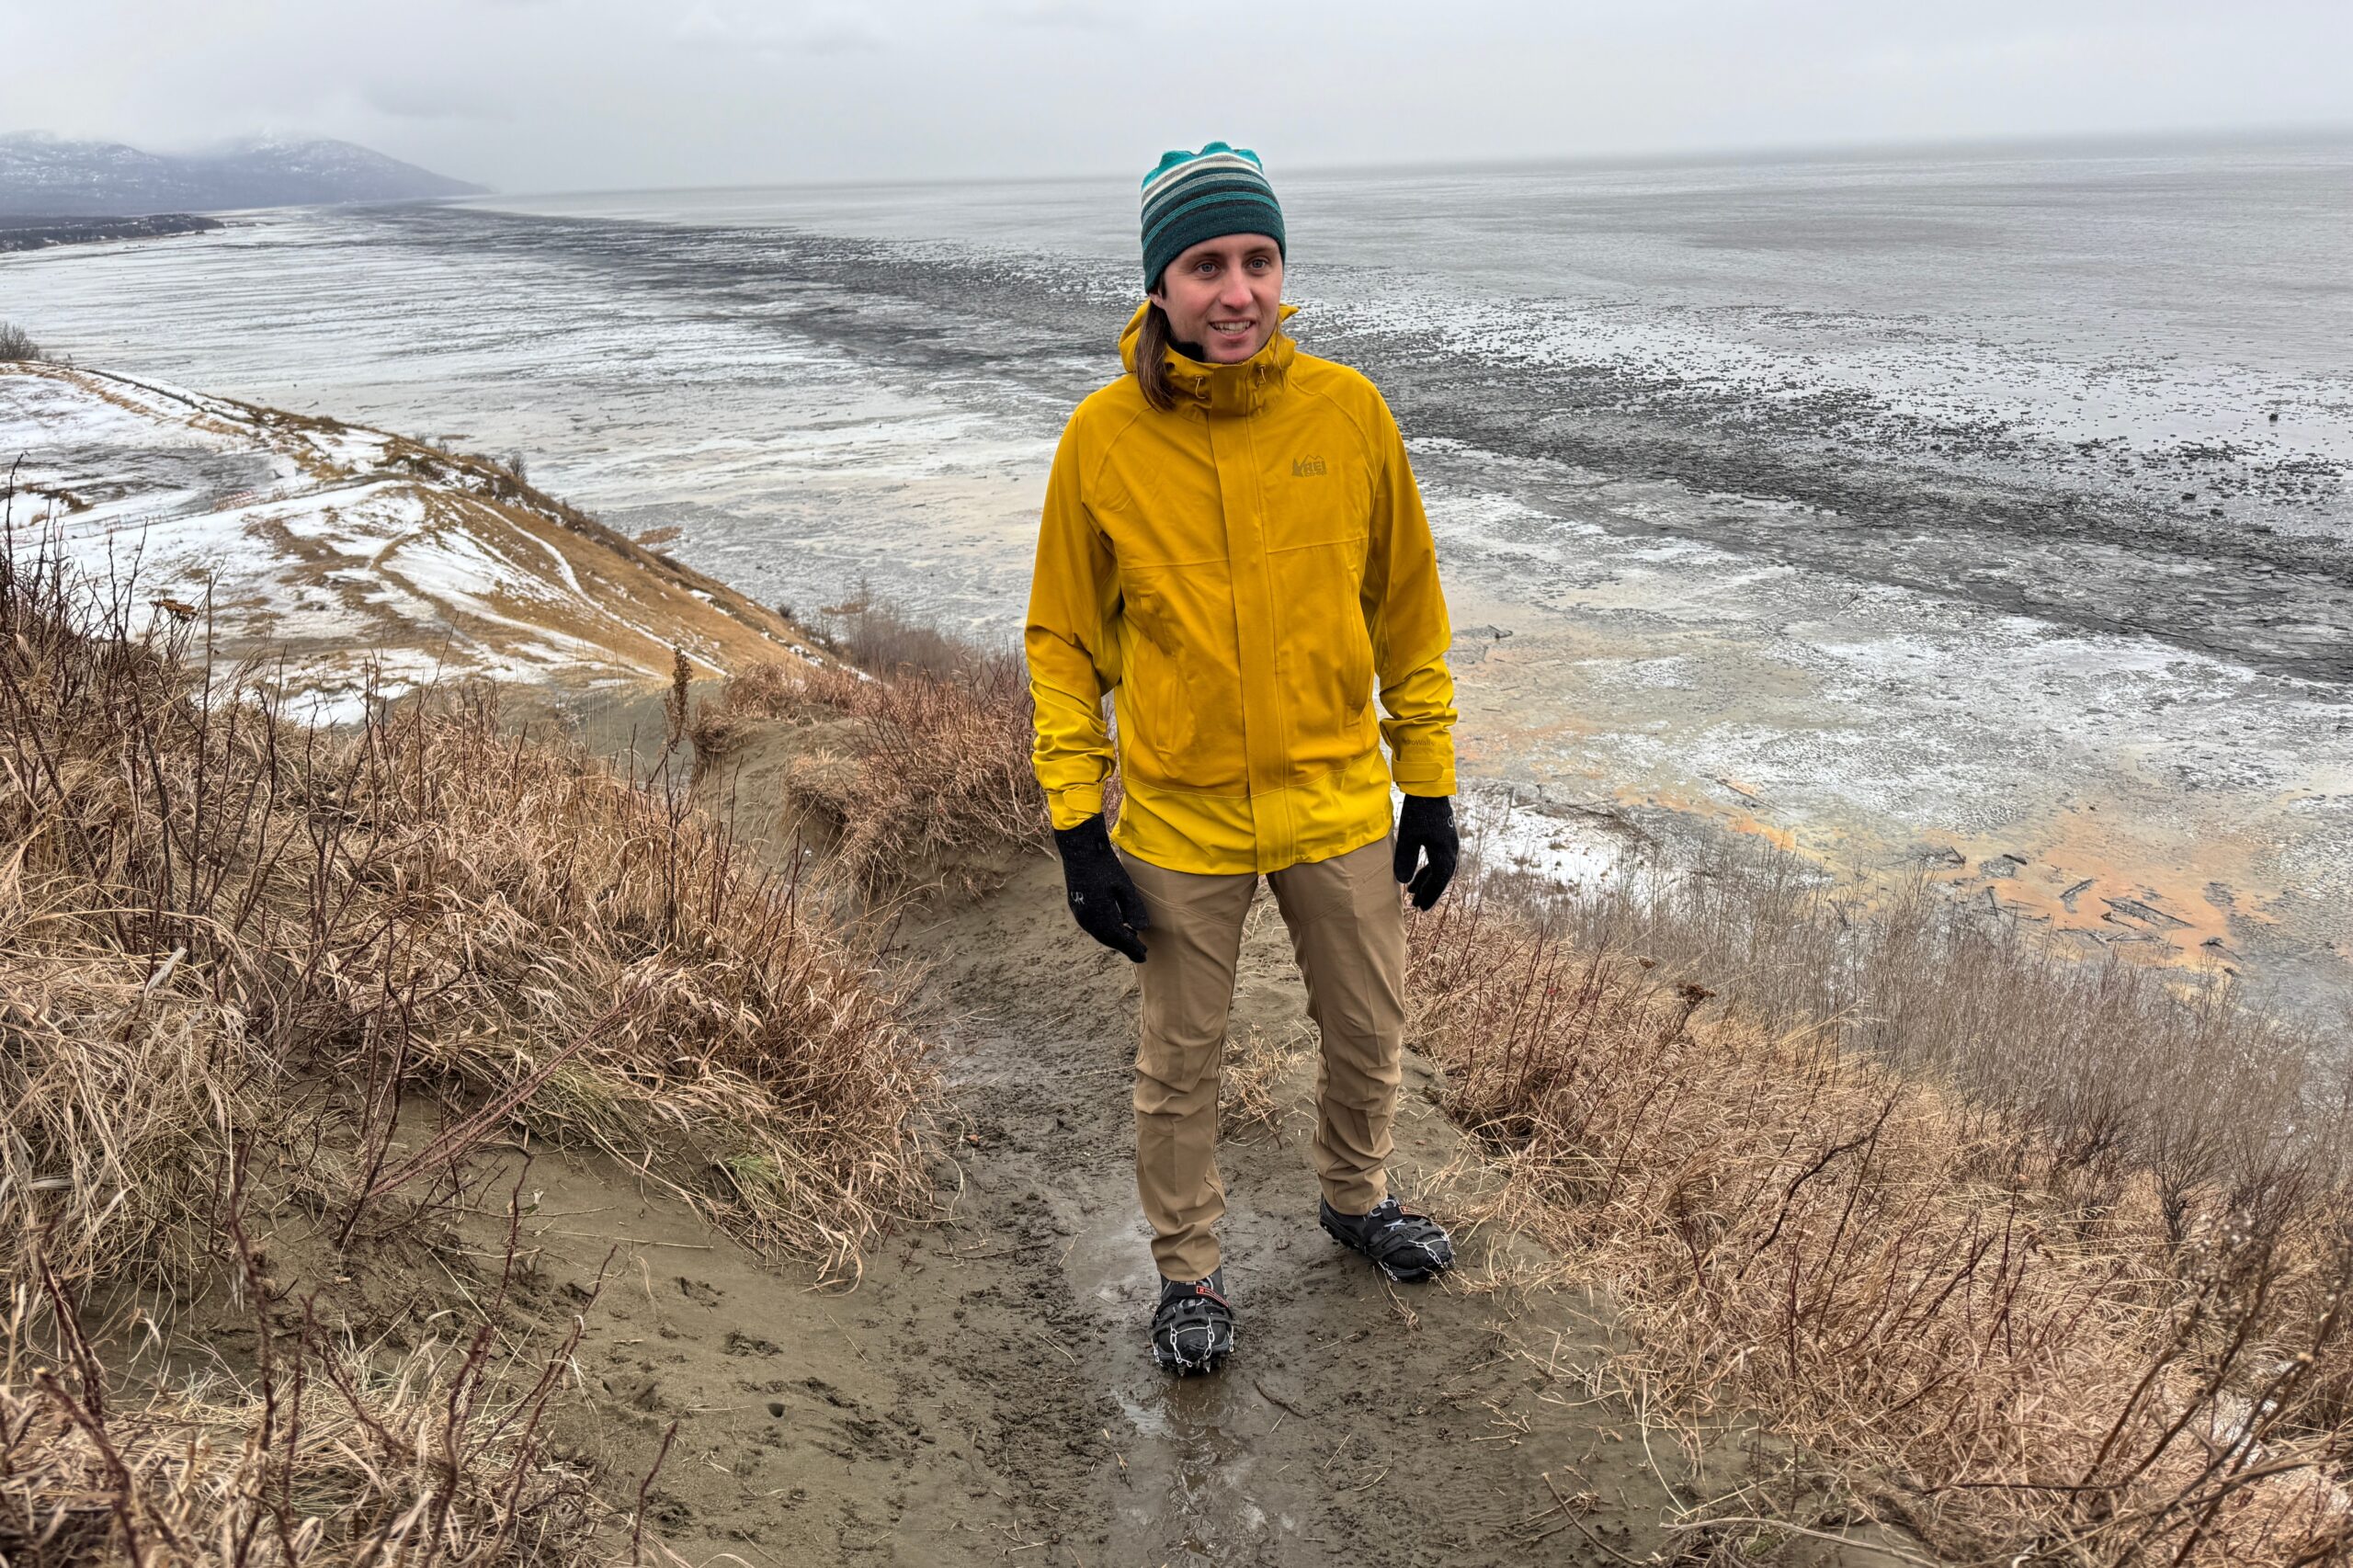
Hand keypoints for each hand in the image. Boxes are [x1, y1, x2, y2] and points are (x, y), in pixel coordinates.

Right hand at [1052, 815, 1151, 961]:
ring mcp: (1079, 913)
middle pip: (1109, 939)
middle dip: (1125, 946)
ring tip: (1130, 940)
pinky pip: (1093, 926)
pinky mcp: (1077, 906)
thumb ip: (1133, 909)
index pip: (1120, 939)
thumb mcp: (1124, 886)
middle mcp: (1087, 919)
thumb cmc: (1104, 865)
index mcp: (1100, 916)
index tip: (1145, 956)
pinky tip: (1115, 925)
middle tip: (1141, 952)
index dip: (1133, 949)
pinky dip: (1105, 930)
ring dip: (1115, 939)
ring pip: (1100, 933)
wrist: (1079, 849)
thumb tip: (1141, 929)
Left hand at [1393, 794, 1457, 910]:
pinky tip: (1418, 872)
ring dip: (1427, 880)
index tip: (1421, 908)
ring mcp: (1449, 843)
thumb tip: (1403, 882)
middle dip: (1428, 891)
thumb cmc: (1417, 811)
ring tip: (1412, 891)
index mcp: (1444, 852)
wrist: (1429, 788)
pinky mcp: (1444, 836)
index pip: (1439, 880)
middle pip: (1441, 877)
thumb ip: (1405, 859)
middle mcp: (1451, 850)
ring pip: (1440, 868)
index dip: (1430, 895)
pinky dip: (1429, 868)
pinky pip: (1439, 859)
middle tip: (1417, 905)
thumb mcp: (1408, 837)